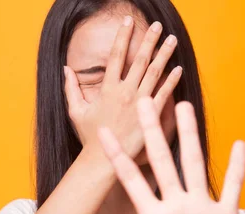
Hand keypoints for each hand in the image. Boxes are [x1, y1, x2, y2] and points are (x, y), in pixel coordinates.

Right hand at [64, 17, 182, 159]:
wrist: (102, 160)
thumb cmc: (89, 137)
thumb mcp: (76, 111)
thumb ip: (71, 88)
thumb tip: (65, 69)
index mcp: (107, 89)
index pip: (116, 56)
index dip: (123, 36)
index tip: (128, 21)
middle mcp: (124, 92)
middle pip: (139, 60)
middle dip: (148, 40)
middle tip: (156, 25)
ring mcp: (139, 103)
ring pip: (154, 73)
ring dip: (164, 54)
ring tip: (171, 39)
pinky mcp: (149, 116)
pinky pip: (163, 94)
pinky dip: (172, 81)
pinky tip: (178, 69)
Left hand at [75, 97, 244, 213]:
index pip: (131, 180)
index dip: (118, 157)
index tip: (103, 132)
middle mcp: (175, 206)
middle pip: (162, 161)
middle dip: (152, 132)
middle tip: (143, 102)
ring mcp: (200, 210)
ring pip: (193, 165)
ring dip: (189, 136)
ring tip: (182, 106)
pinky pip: (233, 189)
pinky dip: (237, 169)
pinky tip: (239, 145)